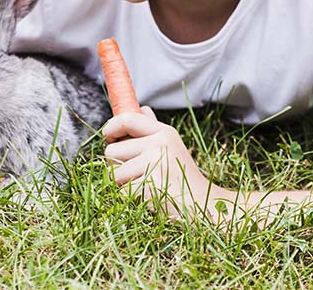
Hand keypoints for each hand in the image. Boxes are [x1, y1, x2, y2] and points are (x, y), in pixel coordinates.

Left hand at [102, 107, 229, 219]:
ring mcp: (155, 164)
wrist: (204, 205)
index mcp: (164, 132)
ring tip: (144, 186)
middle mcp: (159, 144)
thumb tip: (142, 108)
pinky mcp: (150, 185)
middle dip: (115, 165)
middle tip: (135, 173)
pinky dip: (130, 198)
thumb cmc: (184, 177)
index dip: (111, 127)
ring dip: (122, 184)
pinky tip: (149, 198)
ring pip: (114, 173)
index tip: (108, 136)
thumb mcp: (172, 146)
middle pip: (112, 151)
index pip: (127, 119)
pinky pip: (122, 191)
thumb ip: (153, 129)